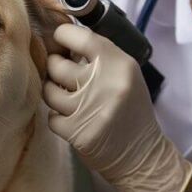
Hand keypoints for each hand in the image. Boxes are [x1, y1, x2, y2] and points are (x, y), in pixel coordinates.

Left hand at [43, 24, 191, 191]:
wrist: (142, 155)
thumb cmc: (130, 111)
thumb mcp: (125, 76)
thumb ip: (99, 57)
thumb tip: (62, 41)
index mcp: (119, 64)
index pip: (81, 37)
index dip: (62, 35)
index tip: (58, 40)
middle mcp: (104, 83)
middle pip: (57, 64)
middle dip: (54, 68)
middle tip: (62, 76)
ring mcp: (88, 108)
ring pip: (49, 90)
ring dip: (54, 94)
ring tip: (67, 98)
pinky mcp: (76, 132)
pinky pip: (51, 117)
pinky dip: (58, 118)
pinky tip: (73, 120)